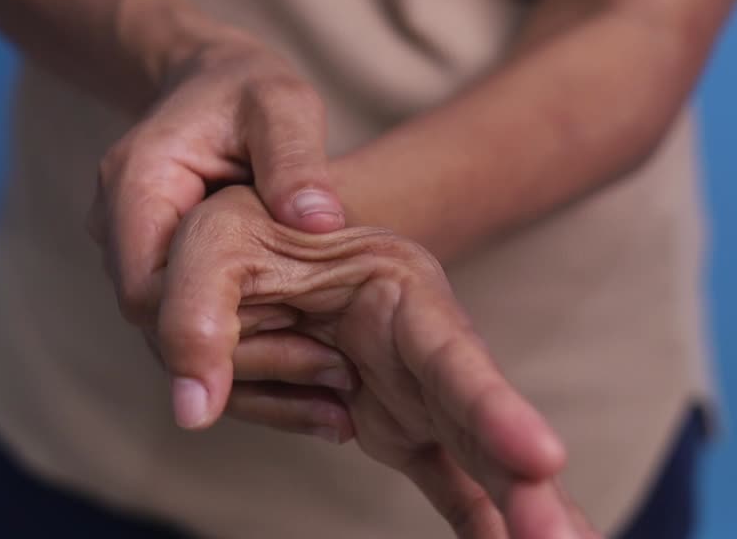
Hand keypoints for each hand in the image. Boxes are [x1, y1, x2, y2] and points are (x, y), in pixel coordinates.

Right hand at [86, 33, 348, 395]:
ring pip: (174, 341)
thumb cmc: (247, 90)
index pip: (144, 286)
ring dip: (249, 374)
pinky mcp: (165, 277)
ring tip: (336, 404)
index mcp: (138, 182)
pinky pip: (194, 331)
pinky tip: (316, 393)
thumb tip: (318, 222)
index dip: (197, 332)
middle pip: (158, 325)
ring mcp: (137, 256)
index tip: (283, 355)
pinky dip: (249, 363)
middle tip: (332, 383)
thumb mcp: (282, 104)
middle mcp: (121, 228)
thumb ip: (296, 158)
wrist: (211, 86)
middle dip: (239, 362)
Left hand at [157, 186, 598, 538]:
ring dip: (520, 511)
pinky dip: (480, 520)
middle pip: (485, 421)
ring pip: (482, 460)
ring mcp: (419, 392)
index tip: (543, 460)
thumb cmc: (242, 226)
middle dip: (527, 482)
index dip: (495, 407)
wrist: (265, 237)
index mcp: (398, 288)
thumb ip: (197, 313)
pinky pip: (448, 483)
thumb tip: (192, 409)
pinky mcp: (402, 428)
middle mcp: (424, 344)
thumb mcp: (210, 244)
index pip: (452, 355)